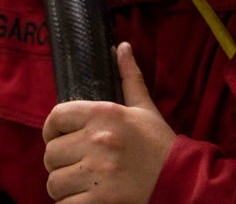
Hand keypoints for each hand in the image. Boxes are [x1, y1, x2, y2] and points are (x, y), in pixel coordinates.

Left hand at [43, 42, 176, 203]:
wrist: (184, 183)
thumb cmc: (161, 146)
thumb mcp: (145, 109)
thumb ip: (129, 77)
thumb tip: (121, 47)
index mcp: (105, 114)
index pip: (55, 117)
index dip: (50, 130)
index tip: (57, 138)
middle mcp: (98, 140)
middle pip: (51, 153)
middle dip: (58, 162)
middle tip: (73, 166)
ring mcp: (98, 172)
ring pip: (54, 182)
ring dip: (63, 186)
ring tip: (78, 184)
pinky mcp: (101, 200)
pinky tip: (82, 200)